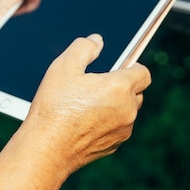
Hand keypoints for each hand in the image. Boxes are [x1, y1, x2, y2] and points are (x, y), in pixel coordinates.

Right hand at [0, 34, 150, 189]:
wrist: (47, 148)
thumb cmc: (54, 107)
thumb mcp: (64, 67)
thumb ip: (84, 48)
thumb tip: (96, 41)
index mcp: (120, 88)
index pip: (143, 73)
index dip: (132, 66)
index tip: (118, 67)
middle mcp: (128, 110)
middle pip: (137, 92)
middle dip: (122, 86)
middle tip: (96, 85)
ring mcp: (122, 131)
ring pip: (127, 111)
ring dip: (115, 105)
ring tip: (87, 104)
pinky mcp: (114, 146)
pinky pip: (117, 128)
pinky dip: (107, 123)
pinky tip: (84, 122)